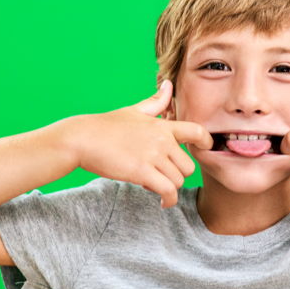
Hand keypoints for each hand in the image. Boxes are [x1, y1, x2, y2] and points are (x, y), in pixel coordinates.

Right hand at [75, 80, 212, 207]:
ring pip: (178, 181)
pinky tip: (162, 203)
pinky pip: (168, 191)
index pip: (196, 131)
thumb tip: (169, 85)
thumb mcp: (134, 111)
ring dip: (169, 188)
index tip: (207, 149)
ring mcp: (153, 155)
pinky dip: (168, 200)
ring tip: (155, 186)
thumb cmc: (106, 126)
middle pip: (189, 166)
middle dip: (177, 174)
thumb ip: (156, 103)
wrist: (82, 139)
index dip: (206, 141)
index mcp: (162, 125)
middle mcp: (161, 140)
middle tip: (162, 176)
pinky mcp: (142, 171)